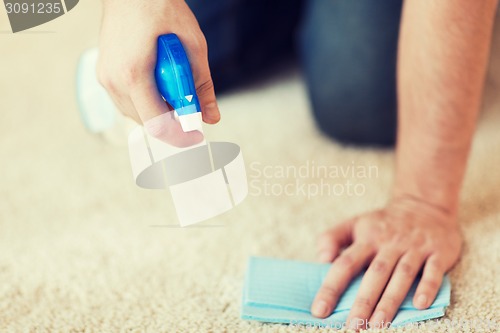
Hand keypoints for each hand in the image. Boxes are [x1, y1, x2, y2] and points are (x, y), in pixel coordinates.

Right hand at [97, 0, 219, 144]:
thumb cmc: (160, 7)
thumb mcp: (192, 45)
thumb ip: (202, 85)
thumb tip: (211, 116)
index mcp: (134, 74)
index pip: (156, 124)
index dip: (179, 137)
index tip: (196, 137)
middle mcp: (114, 81)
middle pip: (147, 123)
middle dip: (172, 122)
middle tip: (190, 104)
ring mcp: (106, 78)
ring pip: (136, 115)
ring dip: (159, 112)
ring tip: (174, 86)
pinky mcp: (104, 74)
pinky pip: (128, 102)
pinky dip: (147, 102)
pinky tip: (159, 83)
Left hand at [311, 196, 461, 329]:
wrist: (424, 205)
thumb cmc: (383, 223)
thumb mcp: (355, 223)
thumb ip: (332, 238)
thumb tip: (321, 259)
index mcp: (367, 239)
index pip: (345, 264)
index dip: (331, 287)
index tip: (319, 310)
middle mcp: (389, 245)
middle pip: (374, 275)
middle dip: (362, 303)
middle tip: (352, 327)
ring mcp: (414, 248)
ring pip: (401, 276)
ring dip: (390, 301)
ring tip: (378, 325)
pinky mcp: (438, 252)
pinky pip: (433, 271)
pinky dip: (427, 287)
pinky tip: (420, 305)